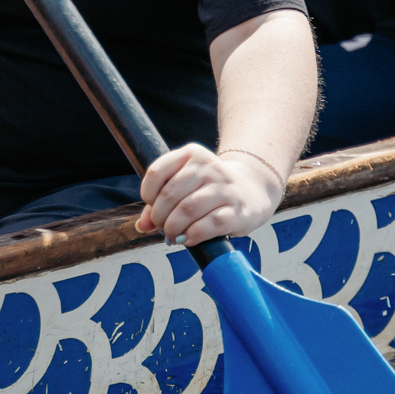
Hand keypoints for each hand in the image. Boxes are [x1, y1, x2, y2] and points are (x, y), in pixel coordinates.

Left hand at [136, 143, 284, 246]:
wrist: (252, 191)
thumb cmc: (209, 190)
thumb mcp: (185, 185)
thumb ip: (159, 202)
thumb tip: (142, 225)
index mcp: (192, 154)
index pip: (157, 172)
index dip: (148, 195)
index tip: (153, 206)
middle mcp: (208, 167)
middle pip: (169, 195)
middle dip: (160, 218)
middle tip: (163, 227)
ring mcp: (224, 188)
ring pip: (187, 210)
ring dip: (173, 229)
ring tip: (173, 235)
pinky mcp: (237, 211)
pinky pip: (209, 226)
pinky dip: (192, 236)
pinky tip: (188, 239)